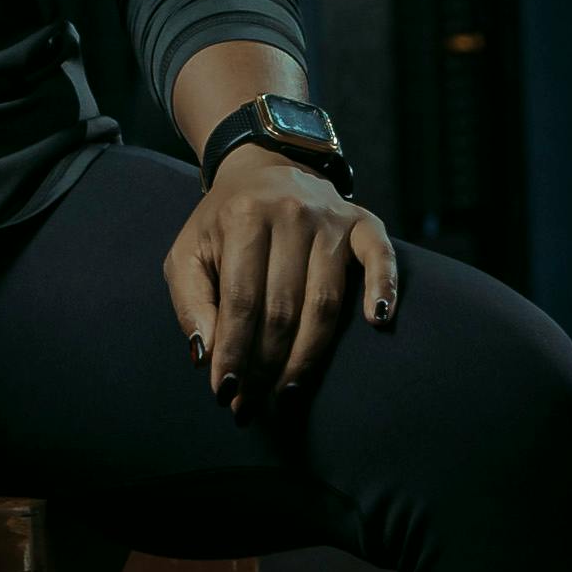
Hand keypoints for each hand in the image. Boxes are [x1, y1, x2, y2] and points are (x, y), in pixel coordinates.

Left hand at [166, 146, 394, 412]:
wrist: (263, 167)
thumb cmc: (222, 222)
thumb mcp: (188, 253)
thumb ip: (191, 303)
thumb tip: (206, 356)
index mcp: (243, 218)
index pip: (241, 301)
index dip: (234, 352)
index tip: (226, 394)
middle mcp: (291, 215)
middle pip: (284, 308)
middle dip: (266, 365)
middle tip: (253, 404)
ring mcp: (331, 218)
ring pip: (326, 301)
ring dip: (309, 355)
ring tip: (289, 392)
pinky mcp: (364, 221)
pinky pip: (381, 257)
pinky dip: (384, 288)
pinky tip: (378, 322)